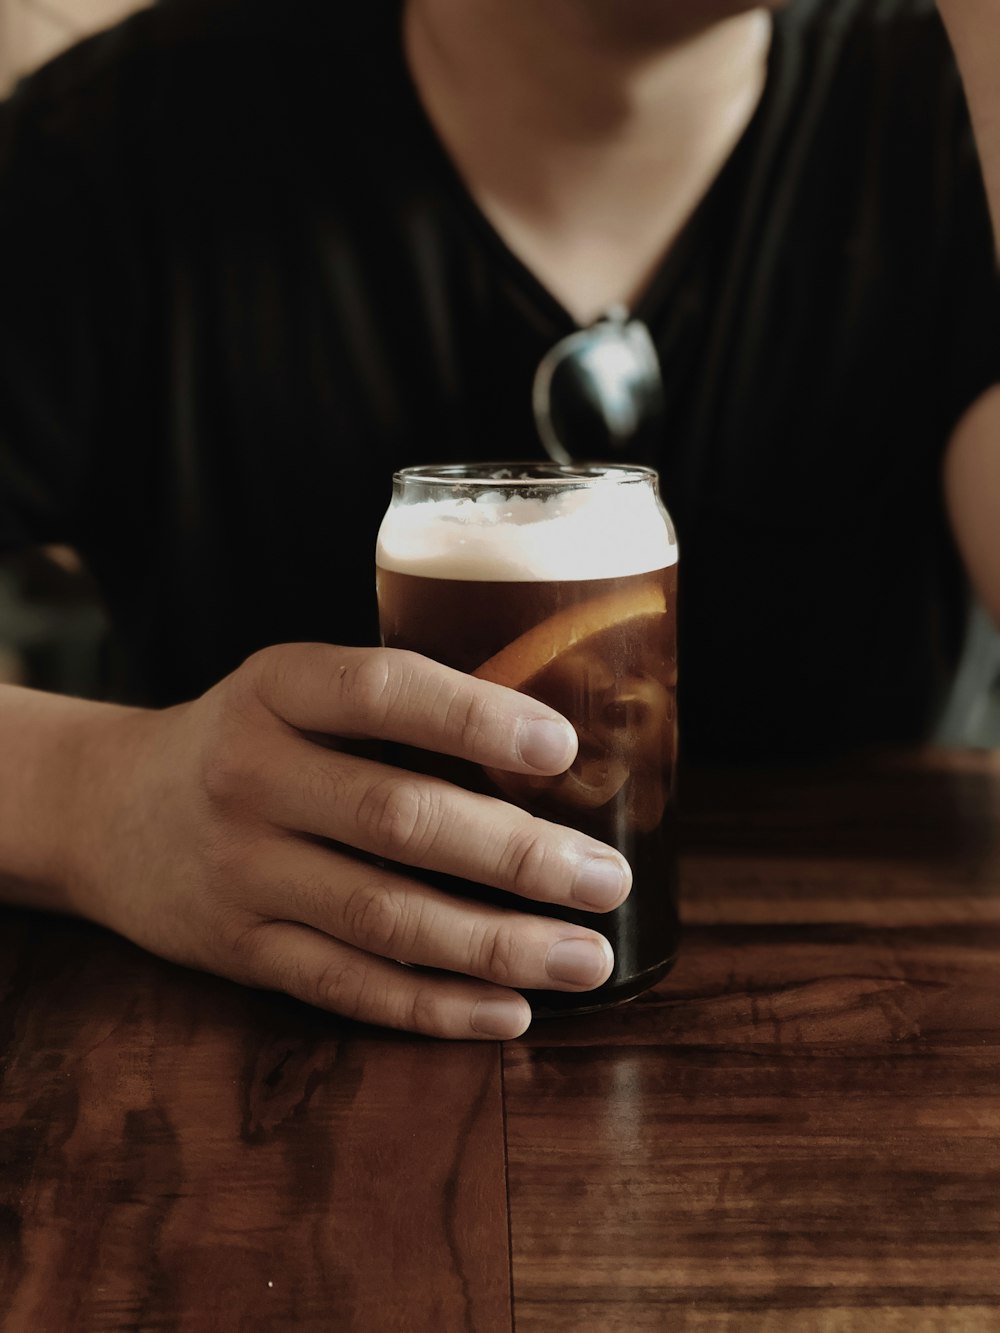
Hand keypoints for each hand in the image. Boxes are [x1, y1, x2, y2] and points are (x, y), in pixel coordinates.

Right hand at [70, 644, 630, 1038]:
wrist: (105, 809)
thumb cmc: (242, 739)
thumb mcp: (293, 690)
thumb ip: (392, 711)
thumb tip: (553, 751)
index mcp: (275, 688)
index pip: (381, 692)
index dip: (474, 718)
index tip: (562, 748)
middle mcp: (250, 776)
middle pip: (398, 819)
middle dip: (516, 855)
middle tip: (604, 878)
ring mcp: (239, 872)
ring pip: (383, 918)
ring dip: (496, 944)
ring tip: (585, 956)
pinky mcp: (239, 951)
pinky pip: (347, 986)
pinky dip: (434, 1006)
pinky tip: (510, 1011)